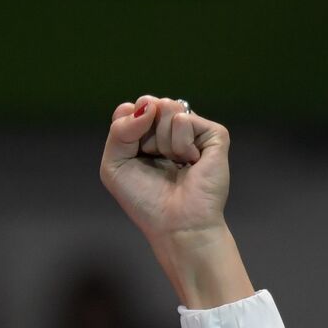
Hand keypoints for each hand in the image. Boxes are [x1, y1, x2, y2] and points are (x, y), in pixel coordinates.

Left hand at [99, 95, 229, 243]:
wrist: (175, 223)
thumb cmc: (144, 199)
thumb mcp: (114, 164)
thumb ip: (119, 130)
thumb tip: (148, 104)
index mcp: (145, 134)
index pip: (128, 109)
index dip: (124, 128)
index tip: (131, 154)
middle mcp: (169, 128)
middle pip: (146, 103)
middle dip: (142, 135)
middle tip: (153, 160)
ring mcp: (192, 129)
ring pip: (166, 108)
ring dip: (160, 142)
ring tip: (173, 163)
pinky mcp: (213, 133)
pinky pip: (184, 120)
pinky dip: (180, 145)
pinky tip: (189, 162)